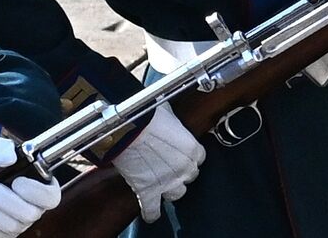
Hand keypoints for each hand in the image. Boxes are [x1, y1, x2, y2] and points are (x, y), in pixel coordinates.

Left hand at [0, 138, 61, 237]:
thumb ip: (0, 147)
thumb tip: (9, 158)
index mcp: (42, 185)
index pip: (51, 197)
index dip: (36, 192)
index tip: (16, 181)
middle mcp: (34, 207)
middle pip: (29, 214)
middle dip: (4, 201)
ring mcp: (18, 223)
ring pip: (11, 226)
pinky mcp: (1, 234)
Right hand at [112, 104, 204, 222]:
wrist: (129, 128)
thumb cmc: (149, 117)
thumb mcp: (170, 114)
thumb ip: (175, 124)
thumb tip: (170, 119)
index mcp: (193, 149)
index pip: (199, 159)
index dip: (188, 157)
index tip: (181, 155)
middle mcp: (184, 168)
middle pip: (189, 176)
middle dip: (180, 172)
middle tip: (168, 166)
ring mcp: (167, 182)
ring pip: (177, 194)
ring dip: (170, 190)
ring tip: (161, 185)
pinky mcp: (148, 191)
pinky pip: (152, 210)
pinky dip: (151, 213)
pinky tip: (151, 213)